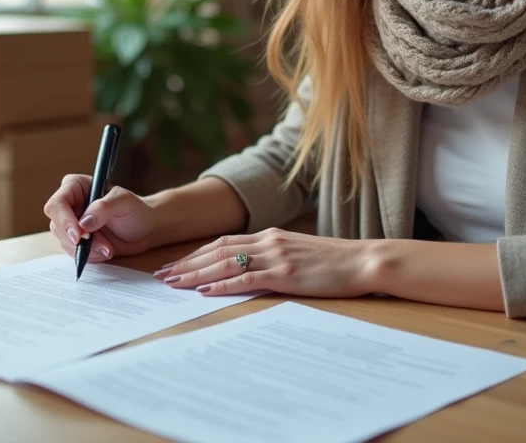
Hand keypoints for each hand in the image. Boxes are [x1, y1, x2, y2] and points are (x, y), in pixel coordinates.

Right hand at [43, 176, 156, 262]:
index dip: (65, 221)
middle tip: (104, 245)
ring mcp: (70, 223)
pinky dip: (89, 256)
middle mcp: (69, 204)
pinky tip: (105, 250)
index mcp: (76, 186)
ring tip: (108, 246)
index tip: (80, 235)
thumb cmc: (135, 210)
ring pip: (65, 241)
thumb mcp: (125, 202)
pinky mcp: (76, 240)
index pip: (57, 204)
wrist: (143, 229)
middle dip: (80, 240)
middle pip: (57, 225)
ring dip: (87, 249)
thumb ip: (104, 207)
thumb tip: (84, 222)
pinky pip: (73, 253)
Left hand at [153, 229, 377, 297]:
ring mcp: (276, 256)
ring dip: (195, 274)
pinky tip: (204, 291)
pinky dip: (222, 284)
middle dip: (187, 263)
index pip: (224, 241)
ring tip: (172, 283)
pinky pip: (246, 278)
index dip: (197, 253)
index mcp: (271, 235)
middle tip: (161, 275)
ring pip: (225, 263)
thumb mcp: (301, 254)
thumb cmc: (336, 262)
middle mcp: (269, 241)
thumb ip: (276, 258)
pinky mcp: (285, 274)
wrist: (364, 261)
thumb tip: (252, 272)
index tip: (176, 263)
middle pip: (217, 250)